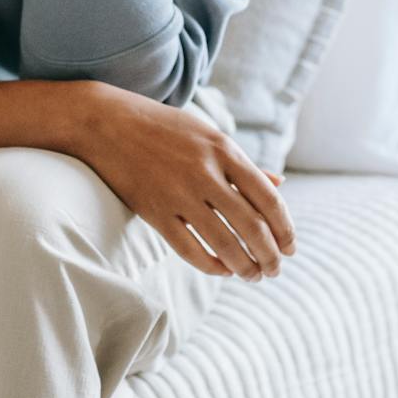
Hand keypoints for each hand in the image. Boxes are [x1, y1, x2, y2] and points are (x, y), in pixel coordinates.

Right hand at [73, 82, 297, 280]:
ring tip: (253, 275)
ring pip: (224, 243)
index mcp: (223, 149)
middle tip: (275, 270)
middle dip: (270, 255)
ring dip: (246, 267)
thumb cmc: (164, 127)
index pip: (268, 198)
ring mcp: (178, 194)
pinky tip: (223, 270)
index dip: (285, 228)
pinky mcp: (154, 212)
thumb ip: (243, 163)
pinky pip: (190, 250)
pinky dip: (212, 266)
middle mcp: (205, 172)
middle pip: (252, 226)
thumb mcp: (208, 134)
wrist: (107, 122)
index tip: (291, 247)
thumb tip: (280, 184)